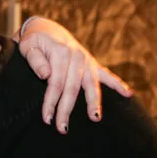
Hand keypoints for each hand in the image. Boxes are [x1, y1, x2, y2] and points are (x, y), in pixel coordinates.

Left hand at [18, 16, 132, 133]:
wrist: (46, 29)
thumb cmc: (34, 41)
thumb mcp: (28, 46)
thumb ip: (35, 60)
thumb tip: (46, 75)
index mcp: (60, 53)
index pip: (56, 83)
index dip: (51, 102)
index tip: (47, 119)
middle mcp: (76, 57)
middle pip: (72, 88)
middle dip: (67, 109)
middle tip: (62, 128)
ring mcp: (86, 60)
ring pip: (91, 84)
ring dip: (93, 102)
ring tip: (95, 118)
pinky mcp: (92, 63)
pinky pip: (106, 75)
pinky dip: (118, 84)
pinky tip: (129, 94)